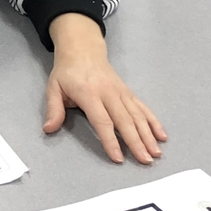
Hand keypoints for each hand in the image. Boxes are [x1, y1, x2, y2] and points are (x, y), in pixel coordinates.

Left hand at [43, 14, 166, 163]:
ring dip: (148, 135)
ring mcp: (121, 92)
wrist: (83, 50)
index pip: (102, 121)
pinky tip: (161, 135)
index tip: (118, 158)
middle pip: (125, 120)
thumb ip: (54, 109)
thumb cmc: (67, 72)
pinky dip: (153, 122)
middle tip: (145, 161)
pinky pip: (143, 108)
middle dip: (136, 142)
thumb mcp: (54, 88)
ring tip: (156, 153)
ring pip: (137, 116)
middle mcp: (109, 93)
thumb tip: (49, 129)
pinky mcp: (128, 92)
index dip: (110, 140)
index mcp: (89, 93)